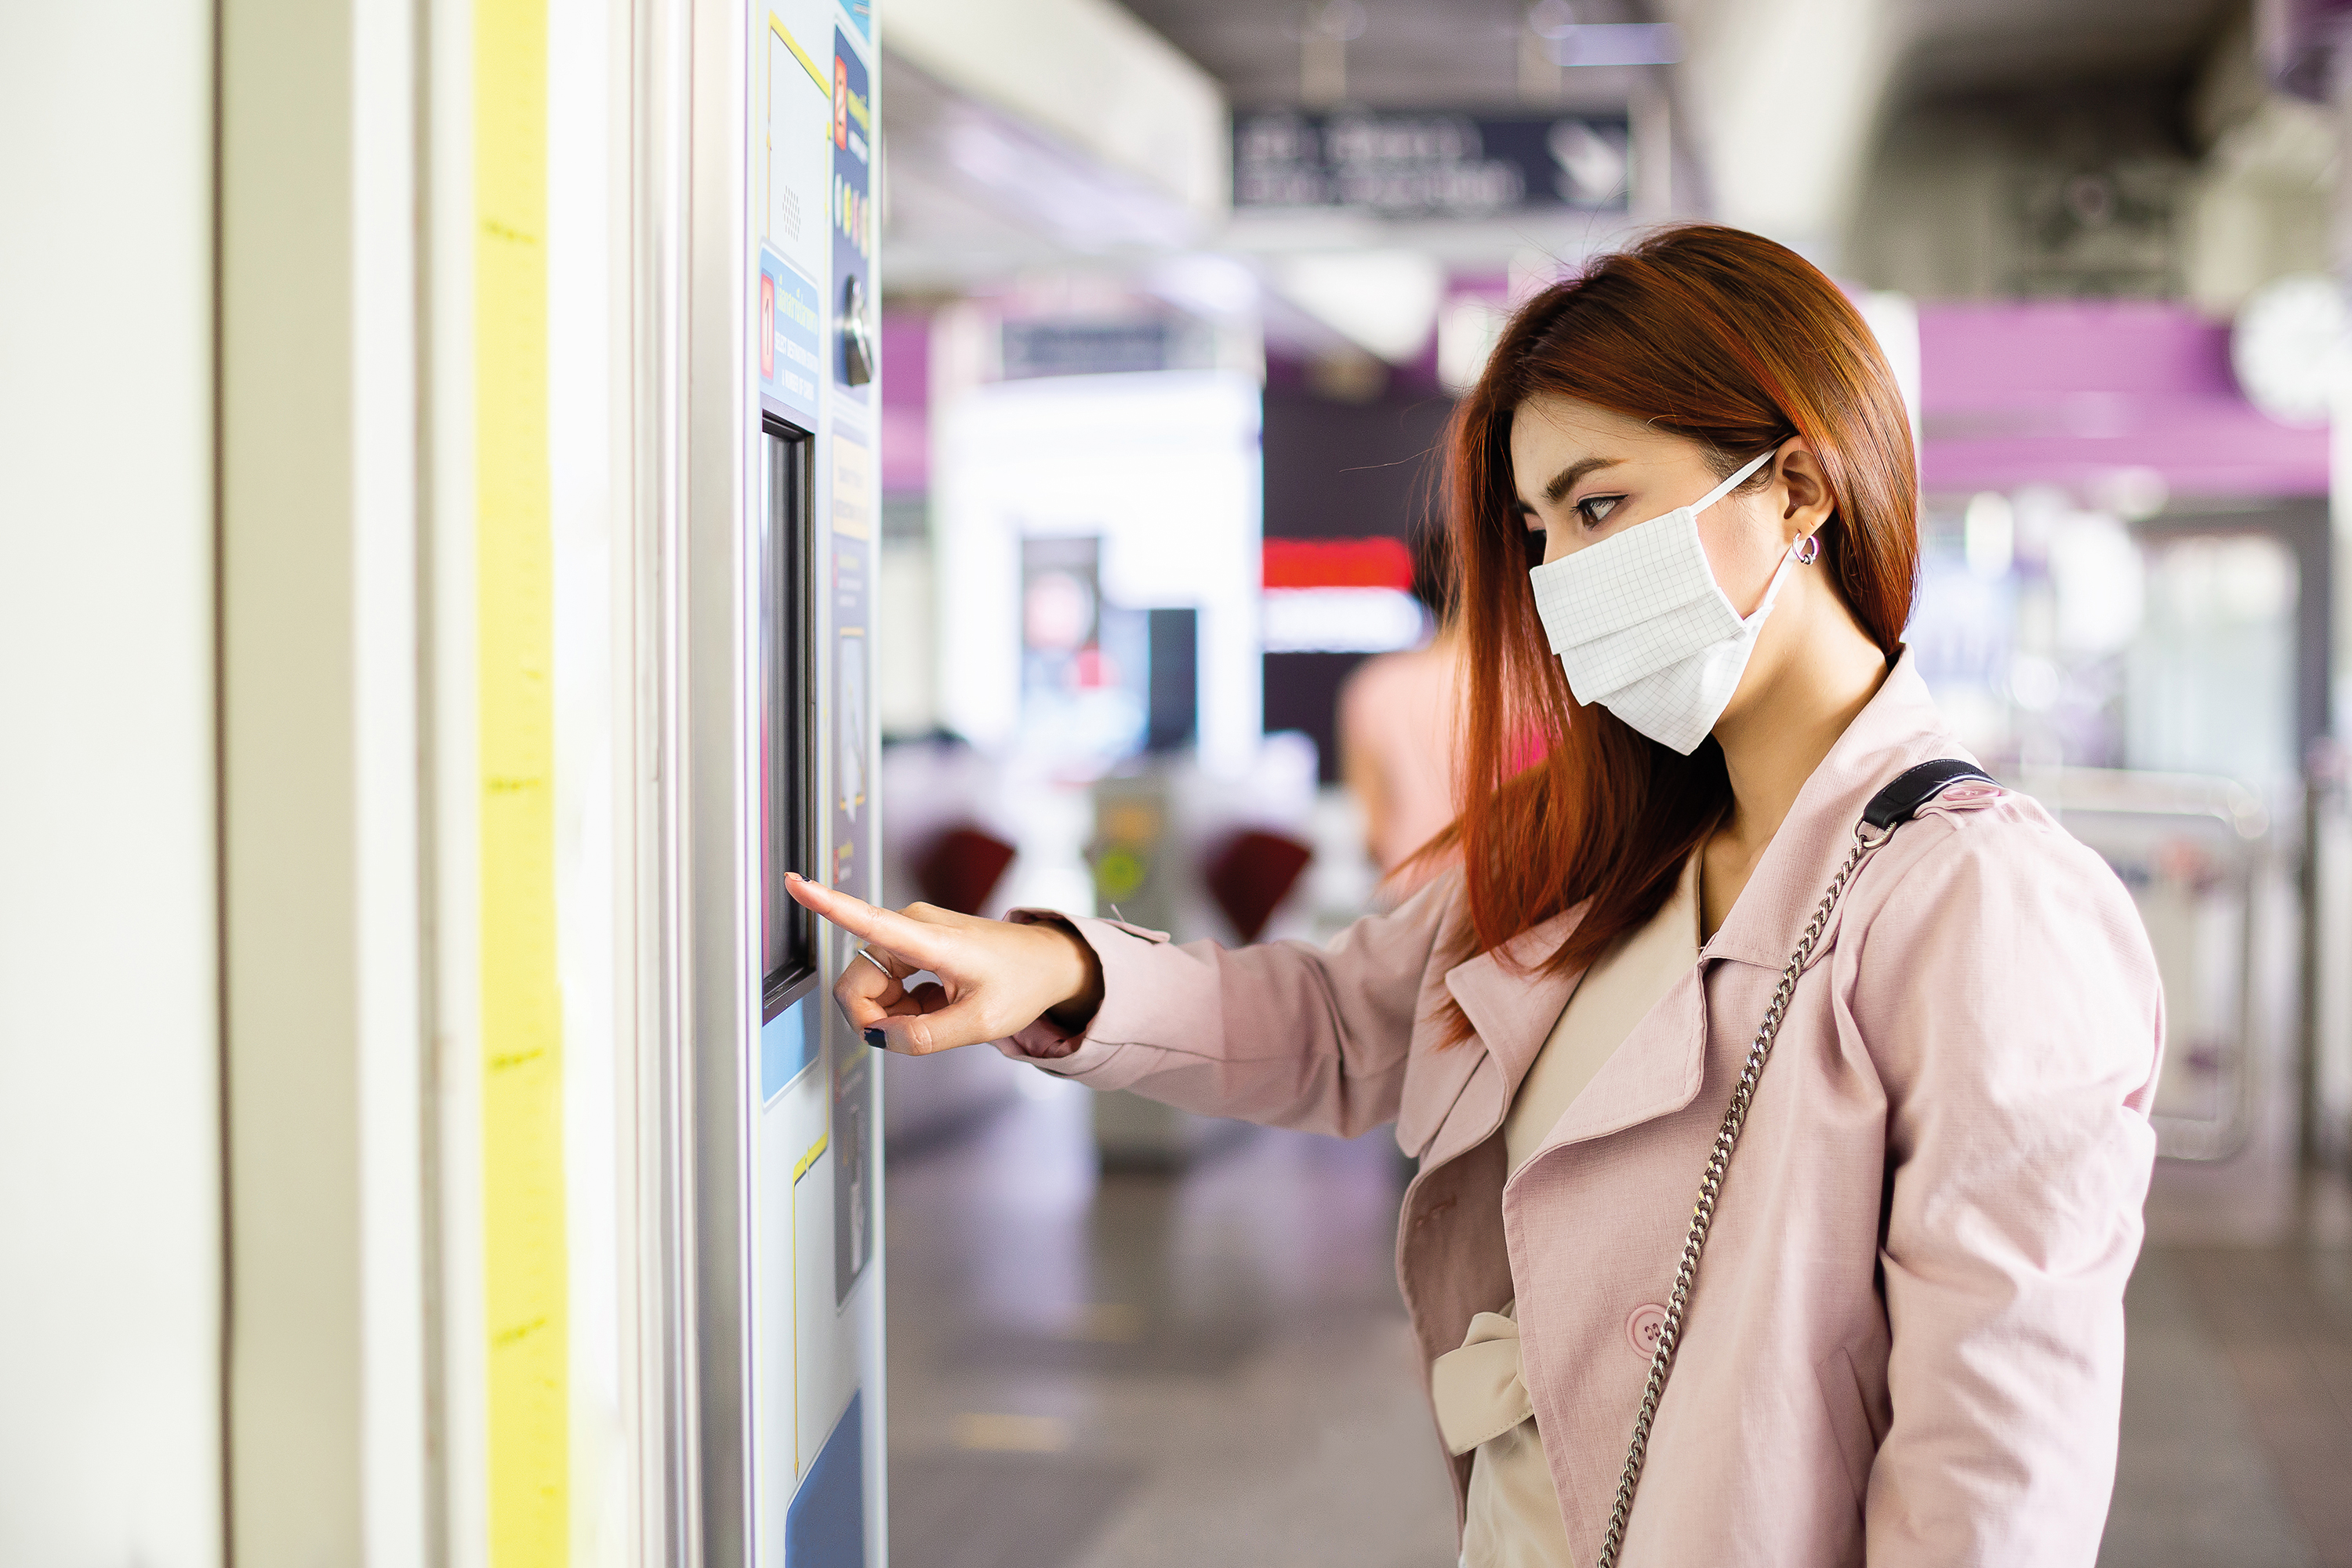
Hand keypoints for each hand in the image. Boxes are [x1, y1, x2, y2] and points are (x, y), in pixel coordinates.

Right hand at [783, 873, 1104, 1054]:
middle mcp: (912, 928)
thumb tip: (880, 1037)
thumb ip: (928, 1036)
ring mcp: (910, 936)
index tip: (795, 882)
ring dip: (890, 1014)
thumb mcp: (982, 1023)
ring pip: (868, 987)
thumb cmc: (1022, 983)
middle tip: (911, 1036)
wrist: (1047, 963)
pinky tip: (933, 1009)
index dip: (828, 904)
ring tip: (933, 1017)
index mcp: (930, 939)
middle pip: (857, 982)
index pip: (869, 920)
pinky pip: (884, 987)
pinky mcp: (912, 947)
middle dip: (872, 1017)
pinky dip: (901, 1008)